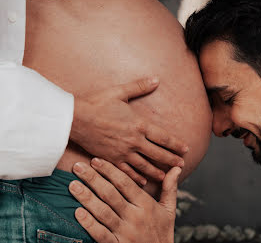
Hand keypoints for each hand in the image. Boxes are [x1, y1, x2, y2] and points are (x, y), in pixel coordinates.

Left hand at [69, 159, 179, 242]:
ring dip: (86, 197)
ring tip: (73, 185)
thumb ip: (169, 187)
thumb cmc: (162, 232)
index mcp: (146, 205)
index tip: (96, 160)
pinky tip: (77, 213)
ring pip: (103, 212)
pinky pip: (100, 234)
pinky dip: (88, 224)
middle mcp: (135, 217)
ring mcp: (125, 233)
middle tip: (78, 166)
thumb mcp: (169, 210)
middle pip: (110, 194)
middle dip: (93, 179)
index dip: (110, 170)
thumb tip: (176, 168)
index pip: (125, 183)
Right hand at [70, 77, 187, 184]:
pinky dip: (136, 177)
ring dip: (157, 171)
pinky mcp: (111, 159)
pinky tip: (143, 182)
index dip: (176, 144)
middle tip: (182, 165)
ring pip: (144, 165)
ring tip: (167, 177)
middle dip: (171, 160)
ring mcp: (122, 152)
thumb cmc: (97, 103)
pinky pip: (127, 171)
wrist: (75, 118)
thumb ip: (140, 86)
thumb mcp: (120, 92)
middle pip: (158, 154)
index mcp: (139, 124)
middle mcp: (134, 141)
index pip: (163, 137)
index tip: (186, 149)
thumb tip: (156, 79)